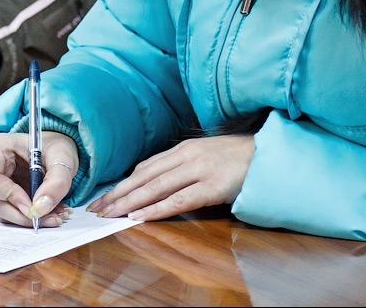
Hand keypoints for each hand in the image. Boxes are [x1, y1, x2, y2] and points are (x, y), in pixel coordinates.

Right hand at [0, 131, 77, 227]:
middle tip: (53, 217)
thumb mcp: (61, 157)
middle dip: (23, 214)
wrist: (50, 149)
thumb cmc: (51, 146)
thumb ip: (56, 181)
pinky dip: (25, 216)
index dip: (10, 196)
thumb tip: (40, 208)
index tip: (34, 206)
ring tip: (54, 214)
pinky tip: (45, 212)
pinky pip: (5, 213)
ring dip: (27, 218)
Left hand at [86, 134, 254, 220]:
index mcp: (183, 148)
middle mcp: (187, 156)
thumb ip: (181, 165)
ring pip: (156, 187)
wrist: (268, 155)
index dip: (123, 182)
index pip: (144, 167)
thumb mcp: (204, 154)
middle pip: (144, 177)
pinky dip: (157, 208)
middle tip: (97, 209)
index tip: (104, 195)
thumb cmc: (237, 158)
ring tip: (111, 214)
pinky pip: (179, 199)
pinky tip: (141, 216)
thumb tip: (155, 179)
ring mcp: (199, 170)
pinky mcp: (212, 186)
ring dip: (130, 202)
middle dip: (118, 193)